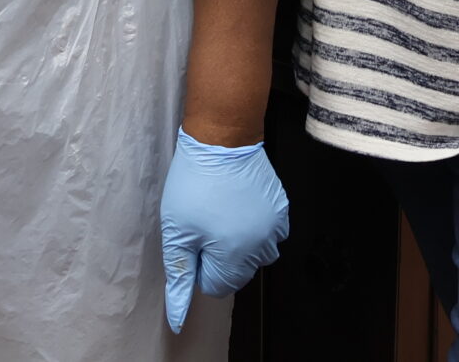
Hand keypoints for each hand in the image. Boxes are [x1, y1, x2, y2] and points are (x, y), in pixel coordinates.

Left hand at [159, 129, 288, 331]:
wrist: (221, 141)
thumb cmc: (195, 185)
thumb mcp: (177, 232)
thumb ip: (180, 277)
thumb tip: (177, 318)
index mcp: (235, 256)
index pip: (216, 286)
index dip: (199, 265)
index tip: (192, 238)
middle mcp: (262, 247)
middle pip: (237, 272)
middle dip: (219, 256)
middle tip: (204, 223)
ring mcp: (275, 227)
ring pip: (255, 254)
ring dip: (239, 244)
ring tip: (221, 214)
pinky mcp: (281, 209)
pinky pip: (269, 233)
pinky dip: (254, 227)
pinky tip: (238, 206)